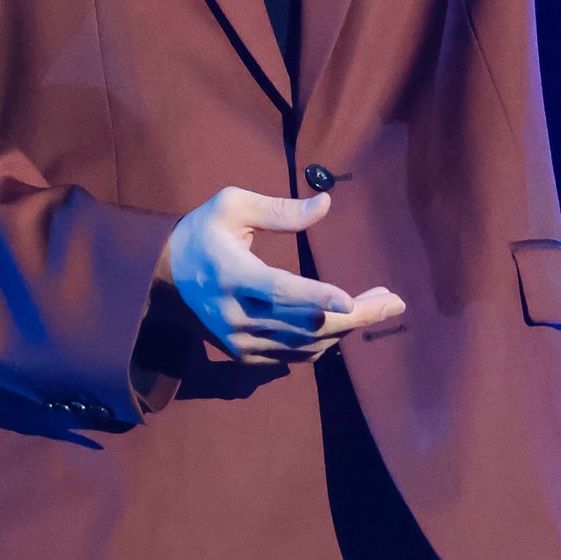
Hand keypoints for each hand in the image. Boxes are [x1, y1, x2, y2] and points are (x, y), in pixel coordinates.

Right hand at [166, 186, 404, 365]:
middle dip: (355, 315)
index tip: (349, 300)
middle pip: (303, 323)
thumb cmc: (204, 231)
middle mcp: (235, 314)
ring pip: (305, 343)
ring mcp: (240, 340)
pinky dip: (326, 340)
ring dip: (347, 327)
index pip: (276, 290)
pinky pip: (296, 354)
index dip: (314, 295)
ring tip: (381, 304)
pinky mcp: (245, 354)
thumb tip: (327, 204)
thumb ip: (280, 209)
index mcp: (230, 273)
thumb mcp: (233, 205)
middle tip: (394, 301)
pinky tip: (347, 318)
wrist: (166, 277)